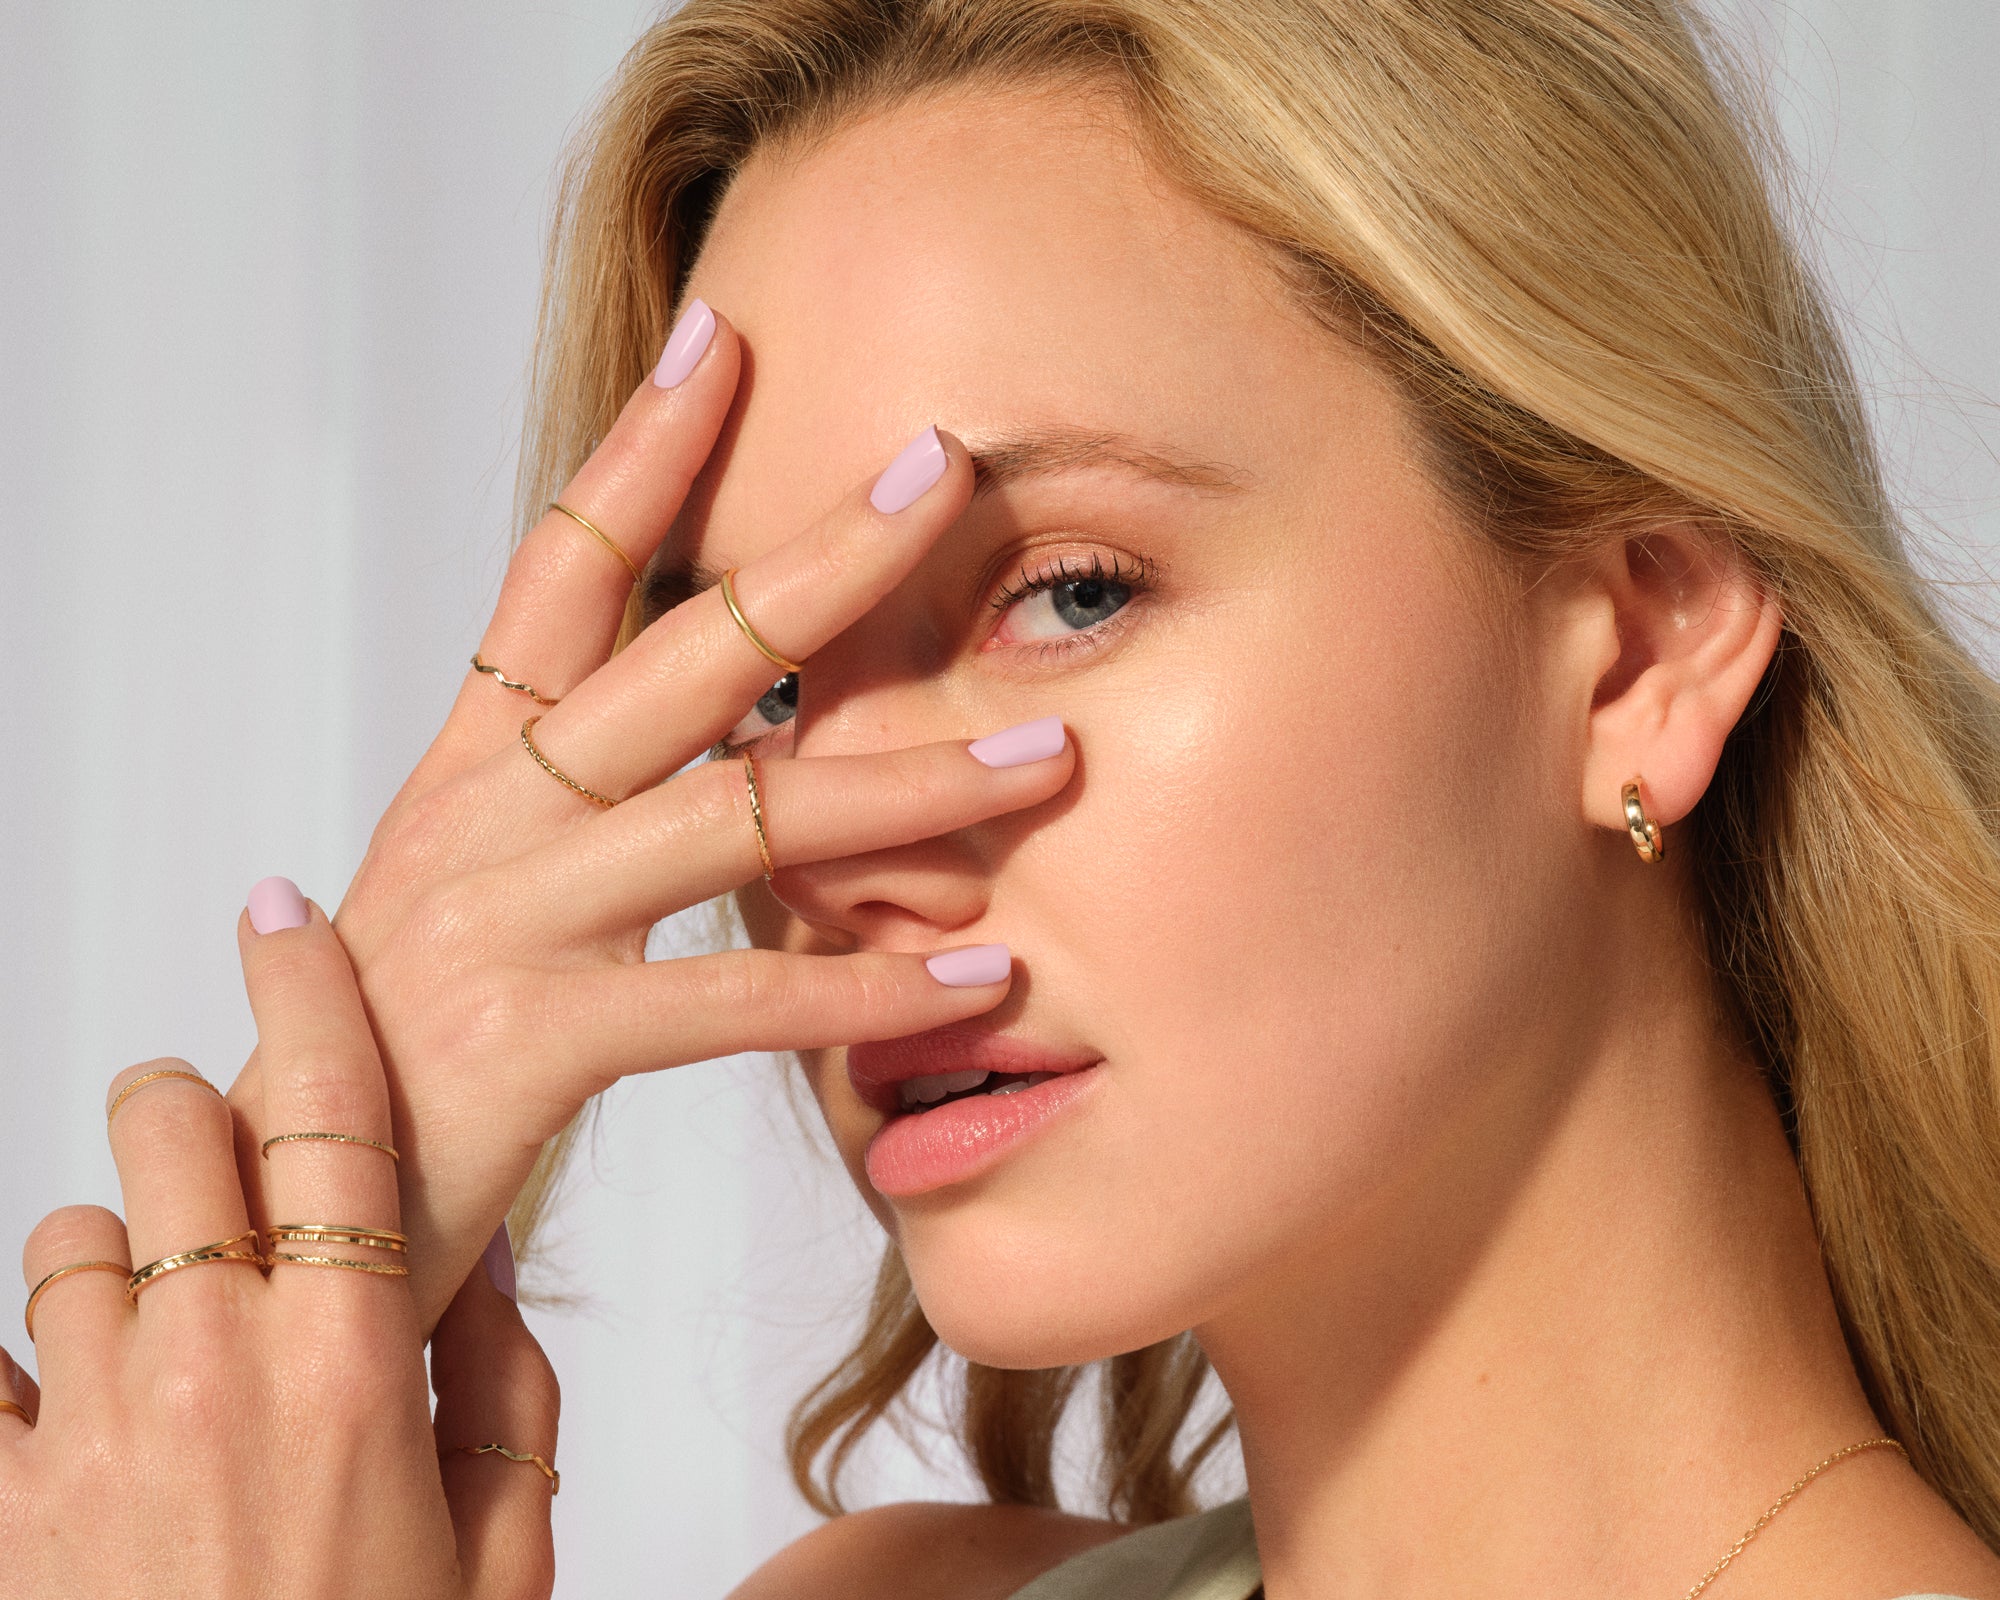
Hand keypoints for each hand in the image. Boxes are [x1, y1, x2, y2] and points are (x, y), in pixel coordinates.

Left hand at [1, 902, 558, 1599]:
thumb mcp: (500, 1553)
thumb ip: (505, 1388)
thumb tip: (472, 1263)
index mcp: (354, 1365)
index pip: (329, 1115)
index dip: (305, 991)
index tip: (283, 915)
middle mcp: (210, 1369)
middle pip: (171, 1131)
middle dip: (191, 1107)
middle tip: (219, 1154)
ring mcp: (81, 1438)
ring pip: (66, 1237)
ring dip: (114, 1254)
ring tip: (158, 1337)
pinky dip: (15, 1368)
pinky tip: (65, 1416)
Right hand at [228, 305, 1075, 1326]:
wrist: (295, 1197)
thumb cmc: (408, 1037)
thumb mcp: (483, 884)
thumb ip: (589, 805)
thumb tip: (728, 737)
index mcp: (476, 763)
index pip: (563, 567)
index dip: (643, 448)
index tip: (726, 335)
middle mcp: (487, 813)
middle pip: (680, 652)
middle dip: (823, 555)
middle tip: (947, 468)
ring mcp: (506, 916)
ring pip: (741, 814)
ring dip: (911, 785)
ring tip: (1051, 759)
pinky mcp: (532, 1037)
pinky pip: (729, 998)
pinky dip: (860, 989)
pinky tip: (973, 978)